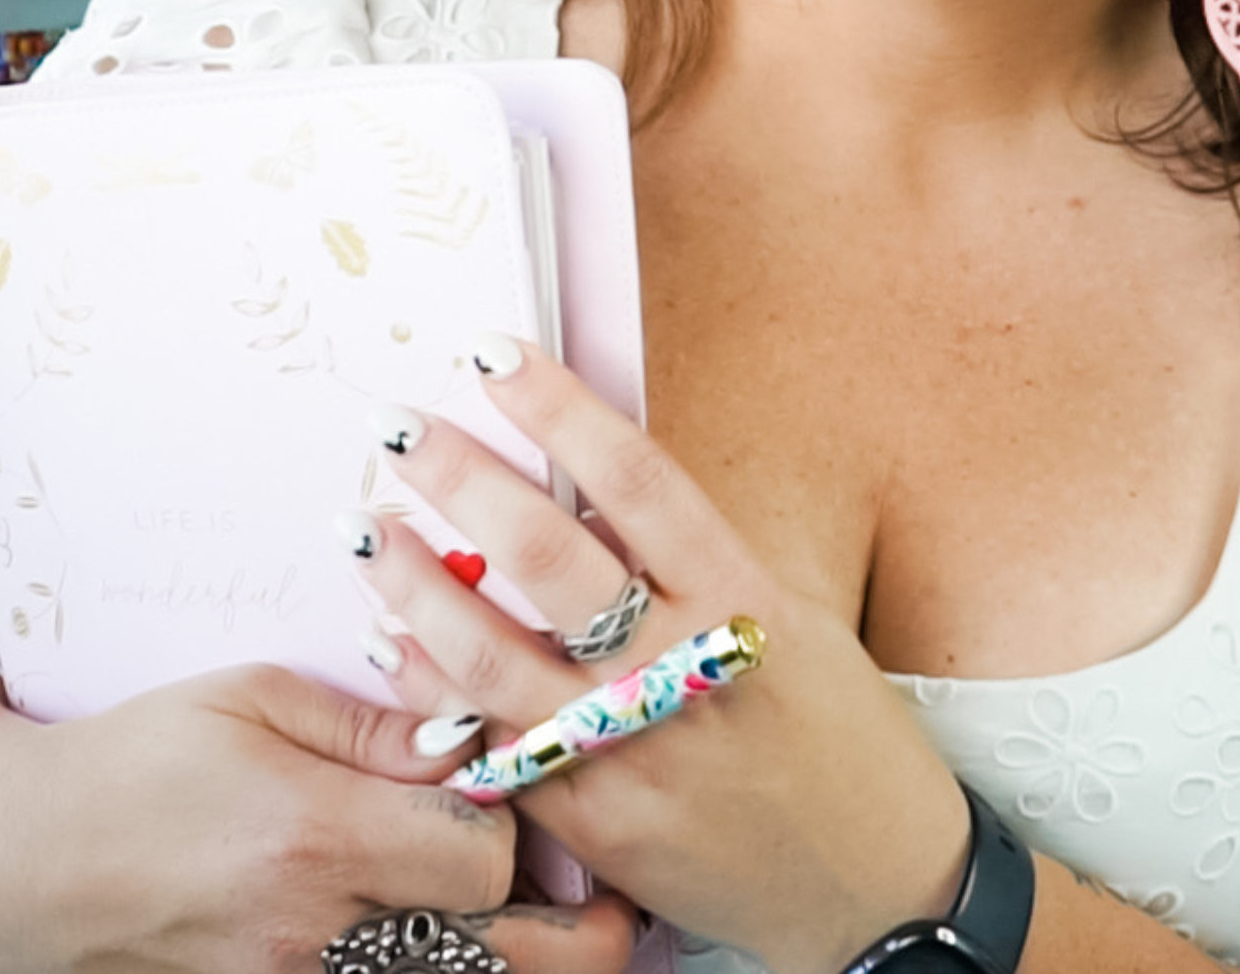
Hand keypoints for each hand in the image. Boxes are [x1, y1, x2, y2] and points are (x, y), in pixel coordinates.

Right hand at [0, 660, 638, 973]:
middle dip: (579, 927)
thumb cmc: (140, 760)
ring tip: (552, 920)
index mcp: (318, 837)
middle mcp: (316, 938)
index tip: (531, 783)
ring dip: (521, 961)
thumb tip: (475, 734)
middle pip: (512, 963)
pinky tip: (459, 941)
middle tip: (607, 893)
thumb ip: (376, 725)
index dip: (529, 818)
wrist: (20, 866)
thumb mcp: (254, 699)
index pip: (490, 853)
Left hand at [343, 337, 972, 973]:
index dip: (557, 408)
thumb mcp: (791, 615)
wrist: (874, 884)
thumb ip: (692, 558)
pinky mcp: (593, 824)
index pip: (634, 477)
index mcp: (743, 599)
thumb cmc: (840, 732)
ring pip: (493, 656)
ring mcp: (630, 753)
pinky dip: (431, 686)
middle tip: (398, 425)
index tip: (495, 354)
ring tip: (365, 524)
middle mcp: (680, 671)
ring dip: (415, 582)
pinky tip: (388, 638)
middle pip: (547, 556)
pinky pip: (491, 744)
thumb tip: (587, 485)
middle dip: (461, 478)